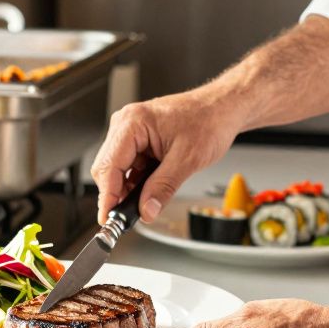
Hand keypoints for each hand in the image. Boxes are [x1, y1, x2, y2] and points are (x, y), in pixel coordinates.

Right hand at [90, 89, 243, 224]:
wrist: (222, 110)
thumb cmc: (209, 121)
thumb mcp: (187, 159)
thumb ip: (163, 187)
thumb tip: (147, 210)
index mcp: (133, 123)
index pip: (108, 166)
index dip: (107, 196)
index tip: (109, 218)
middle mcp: (126, 124)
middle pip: (106, 169)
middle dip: (116, 194)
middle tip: (129, 215)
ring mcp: (130, 132)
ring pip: (116, 170)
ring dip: (127, 189)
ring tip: (147, 200)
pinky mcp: (137, 141)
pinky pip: (128, 166)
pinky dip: (135, 182)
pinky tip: (149, 188)